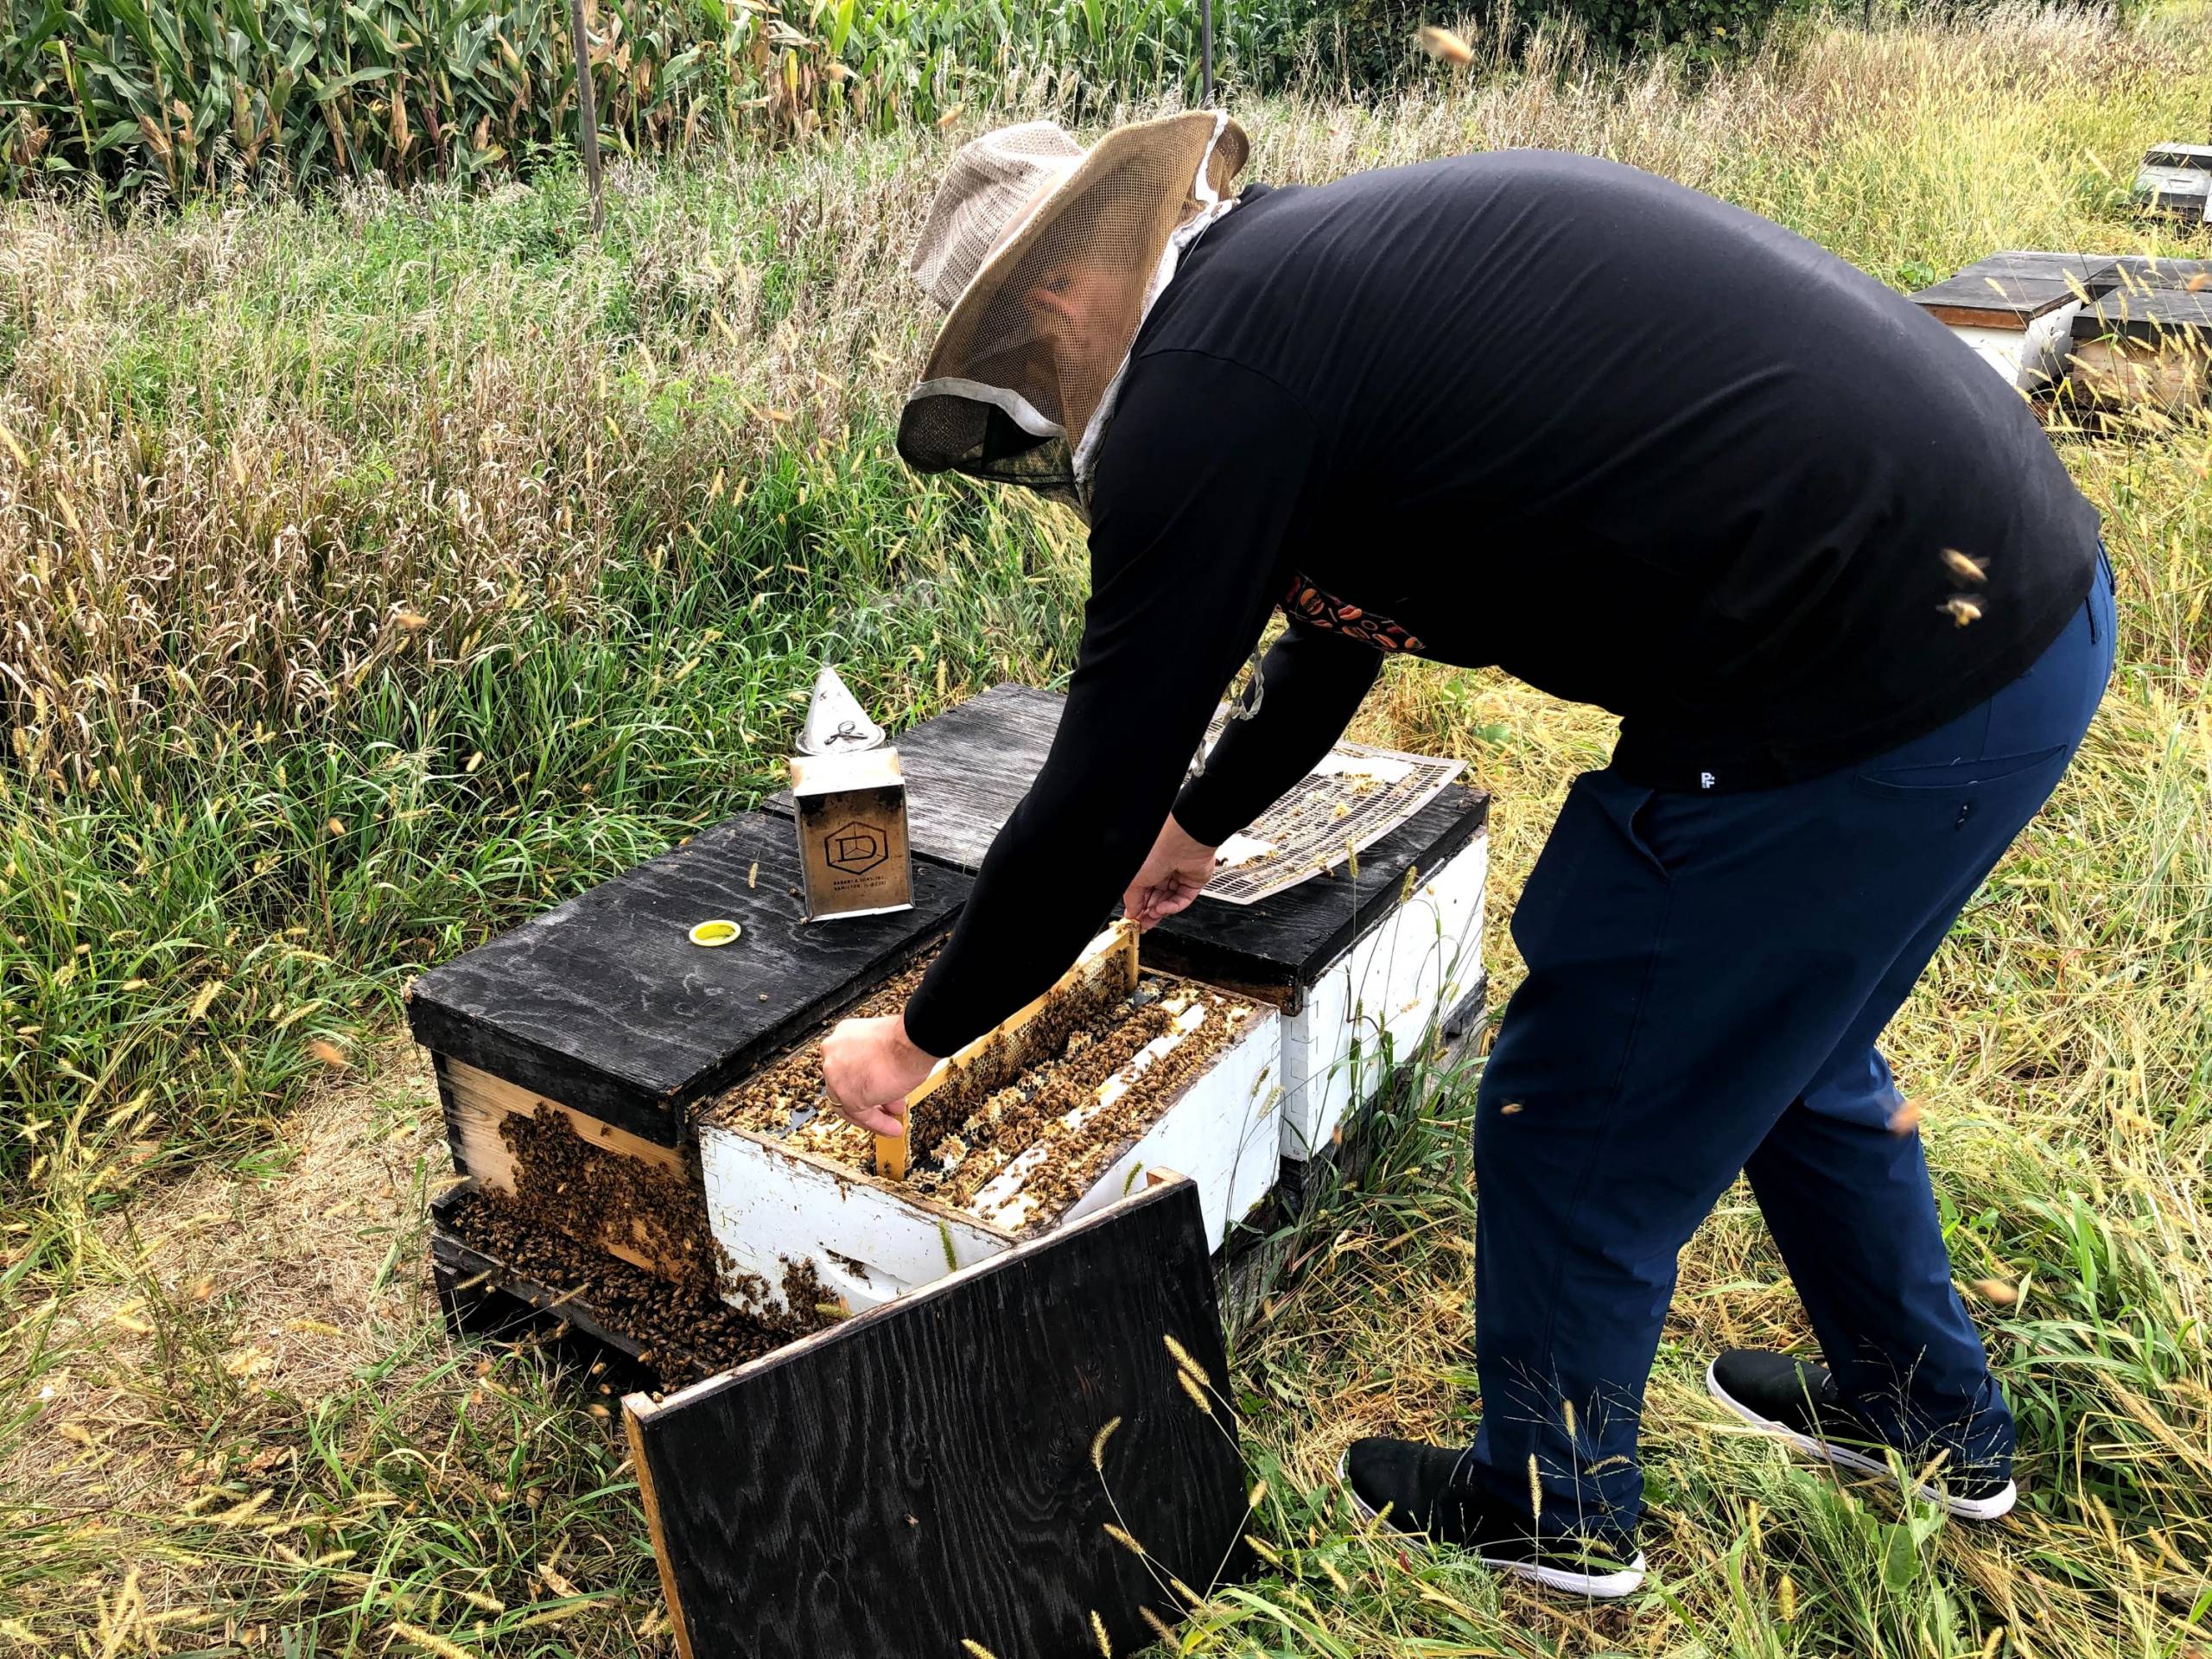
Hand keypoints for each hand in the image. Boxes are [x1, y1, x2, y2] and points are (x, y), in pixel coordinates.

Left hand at [822, 1015, 937, 1136]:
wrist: (912, 1041)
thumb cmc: (904, 1038)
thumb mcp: (883, 1047)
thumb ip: (876, 1065)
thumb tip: (883, 1084)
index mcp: (842, 1038)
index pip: (847, 1068)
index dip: (864, 1082)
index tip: (877, 1090)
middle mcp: (833, 1055)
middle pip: (847, 1086)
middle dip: (869, 1100)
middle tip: (886, 1107)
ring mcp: (836, 1076)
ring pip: (850, 1103)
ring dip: (874, 1114)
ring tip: (893, 1120)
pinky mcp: (847, 1096)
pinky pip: (862, 1115)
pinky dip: (878, 1123)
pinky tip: (892, 1126)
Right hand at [1123, 813, 1217, 930]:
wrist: (1180, 845)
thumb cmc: (1156, 854)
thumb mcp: (1134, 881)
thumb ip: (1132, 900)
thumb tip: (1131, 913)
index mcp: (1149, 870)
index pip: (1143, 894)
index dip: (1139, 908)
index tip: (1134, 920)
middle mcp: (1164, 873)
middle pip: (1157, 899)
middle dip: (1150, 913)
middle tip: (1144, 924)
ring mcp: (1179, 878)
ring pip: (1170, 901)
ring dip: (1161, 911)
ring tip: (1153, 915)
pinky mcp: (1193, 883)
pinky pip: (1183, 900)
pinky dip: (1174, 907)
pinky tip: (1164, 908)